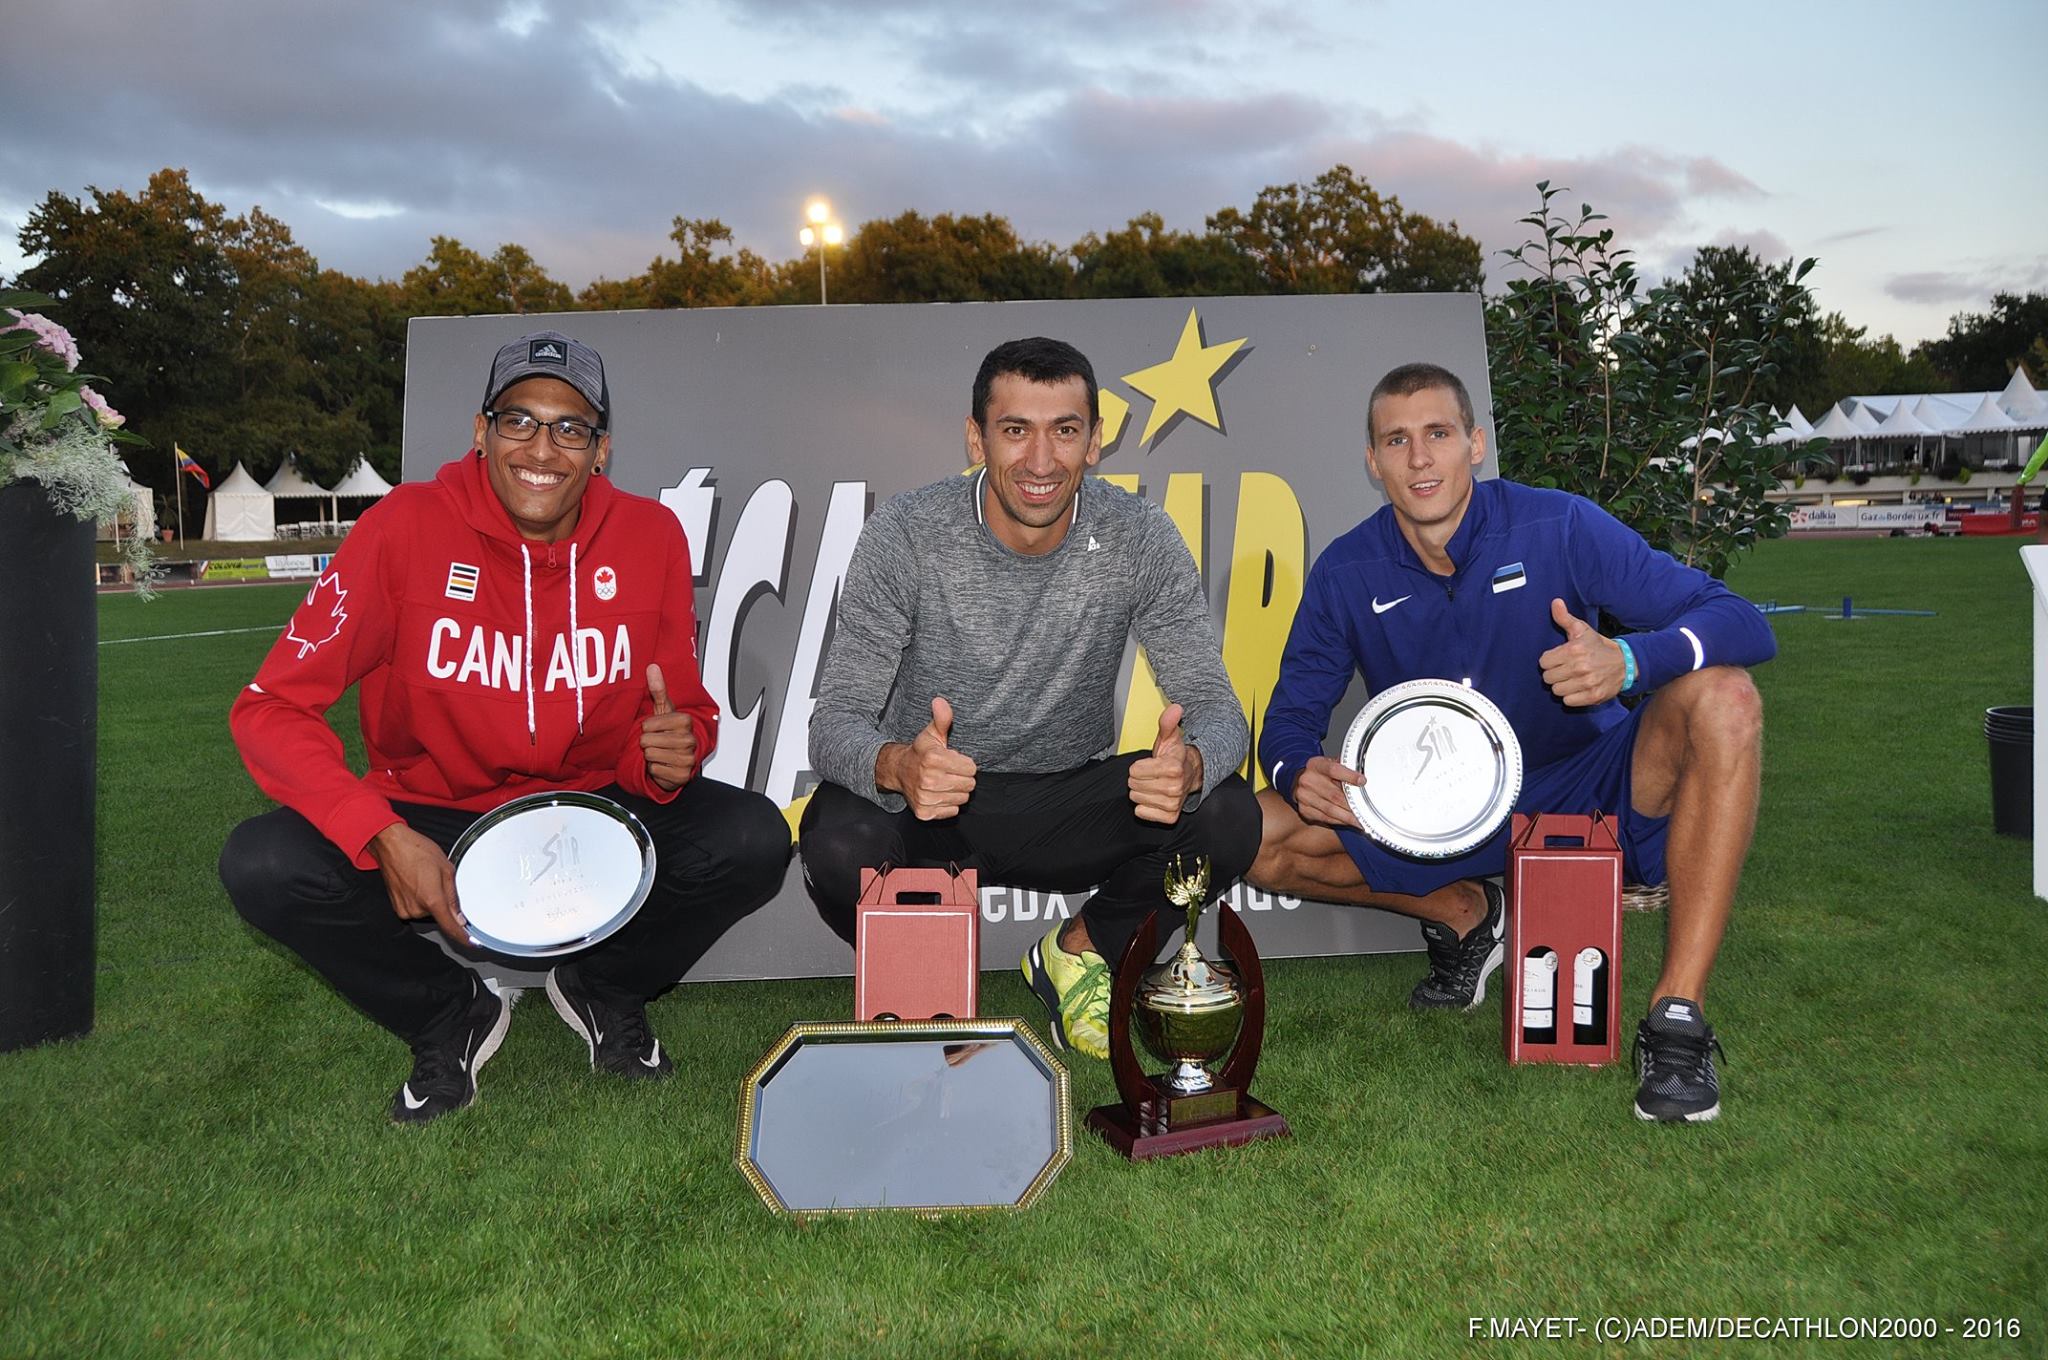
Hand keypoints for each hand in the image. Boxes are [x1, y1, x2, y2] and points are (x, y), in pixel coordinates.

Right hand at [368, 822, 468, 946]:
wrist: (391, 845)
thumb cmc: (417, 851)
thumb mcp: (446, 869)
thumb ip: (454, 897)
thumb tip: (460, 917)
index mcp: (432, 899)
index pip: (450, 928)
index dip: (462, 937)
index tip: (471, 942)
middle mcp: (416, 909)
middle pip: (439, 917)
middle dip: (443, 904)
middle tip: (438, 883)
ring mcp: (405, 909)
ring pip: (427, 913)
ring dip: (430, 901)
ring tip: (425, 879)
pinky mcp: (397, 908)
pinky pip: (415, 909)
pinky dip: (419, 900)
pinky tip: (417, 883)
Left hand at [640, 662, 698, 790]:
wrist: (679, 759)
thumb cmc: (669, 733)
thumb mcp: (663, 711)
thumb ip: (658, 689)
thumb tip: (652, 667)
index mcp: (685, 721)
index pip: (648, 724)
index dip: (647, 727)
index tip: (656, 728)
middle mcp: (688, 740)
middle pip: (647, 741)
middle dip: (648, 742)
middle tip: (657, 742)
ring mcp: (687, 758)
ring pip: (650, 755)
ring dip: (651, 756)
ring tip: (660, 752)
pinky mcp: (682, 775)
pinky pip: (655, 770)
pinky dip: (656, 769)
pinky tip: (663, 764)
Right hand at [879, 696, 977, 819]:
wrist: (899, 771)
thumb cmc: (921, 752)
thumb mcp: (933, 733)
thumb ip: (942, 718)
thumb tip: (940, 701)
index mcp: (933, 758)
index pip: (971, 768)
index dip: (965, 763)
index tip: (953, 760)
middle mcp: (929, 779)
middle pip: (969, 785)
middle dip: (962, 778)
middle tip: (949, 772)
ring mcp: (925, 797)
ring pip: (962, 799)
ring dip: (956, 791)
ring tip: (944, 782)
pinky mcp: (925, 812)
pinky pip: (952, 811)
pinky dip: (948, 804)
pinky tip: (939, 794)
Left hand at [1127, 703, 1202, 824]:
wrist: (1190, 776)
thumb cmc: (1175, 757)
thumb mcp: (1169, 738)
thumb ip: (1167, 722)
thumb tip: (1175, 708)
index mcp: (1173, 768)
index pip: (1134, 770)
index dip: (1139, 765)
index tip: (1151, 763)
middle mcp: (1174, 788)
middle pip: (1133, 785)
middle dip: (1139, 778)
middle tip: (1151, 774)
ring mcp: (1173, 804)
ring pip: (1136, 798)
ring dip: (1142, 791)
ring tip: (1154, 784)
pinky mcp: (1170, 817)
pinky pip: (1142, 812)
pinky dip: (1144, 806)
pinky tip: (1154, 798)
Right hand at [1291, 754, 1364, 830]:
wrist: (1299, 781)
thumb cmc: (1320, 774)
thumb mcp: (1330, 764)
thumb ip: (1344, 769)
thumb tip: (1363, 778)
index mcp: (1316, 765)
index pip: (1334, 770)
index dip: (1349, 776)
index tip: (1363, 781)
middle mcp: (1307, 780)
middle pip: (1334, 794)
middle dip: (1352, 804)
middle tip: (1366, 810)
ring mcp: (1304, 796)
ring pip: (1331, 809)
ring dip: (1348, 817)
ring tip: (1360, 820)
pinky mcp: (1304, 810)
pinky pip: (1325, 818)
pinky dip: (1339, 821)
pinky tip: (1348, 821)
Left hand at [1538, 598, 1625, 706]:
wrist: (1625, 663)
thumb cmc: (1597, 646)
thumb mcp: (1582, 630)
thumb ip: (1565, 618)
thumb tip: (1555, 602)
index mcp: (1574, 650)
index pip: (1543, 662)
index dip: (1549, 661)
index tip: (1558, 659)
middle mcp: (1580, 667)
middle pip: (1548, 678)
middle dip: (1554, 673)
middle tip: (1565, 669)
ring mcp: (1587, 683)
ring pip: (1557, 691)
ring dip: (1562, 686)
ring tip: (1571, 679)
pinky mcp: (1593, 696)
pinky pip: (1568, 702)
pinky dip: (1571, 697)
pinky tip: (1578, 688)